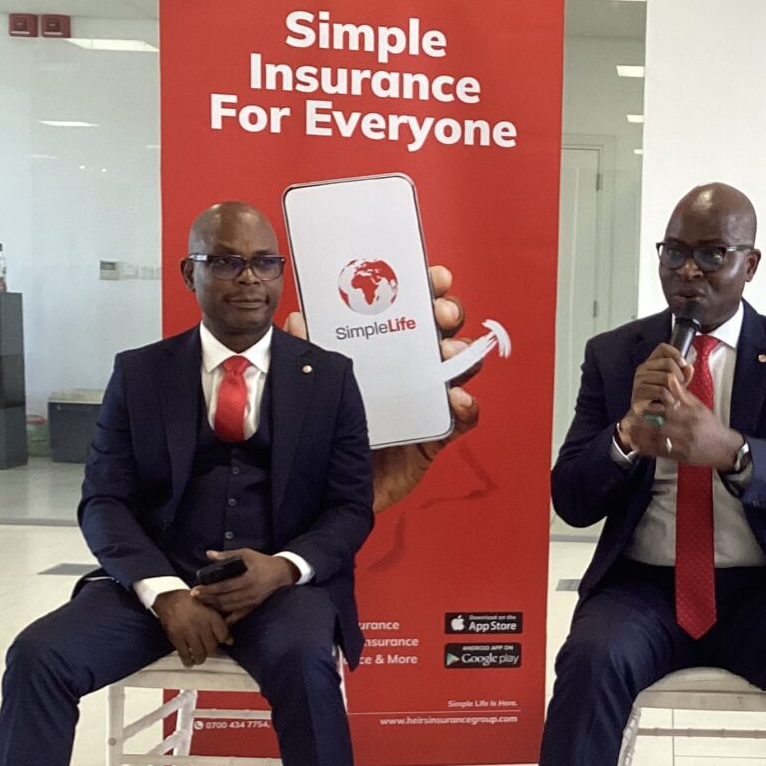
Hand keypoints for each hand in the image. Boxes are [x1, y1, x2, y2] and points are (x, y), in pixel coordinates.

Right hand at [153, 590, 232, 666]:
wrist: (170, 598)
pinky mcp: (176, 638)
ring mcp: (188, 632)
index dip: (223, 640)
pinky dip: (188, 661)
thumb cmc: (192, 603)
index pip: (223, 635)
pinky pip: (184, 654)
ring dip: (201, 658)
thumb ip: (221, 624)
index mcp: (211, 616)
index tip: (220, 641)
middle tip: (209, 650)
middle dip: (212, 651)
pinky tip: (190, 662)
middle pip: (212, 647)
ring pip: (200, 653)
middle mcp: (201, 625)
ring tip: (200, 658)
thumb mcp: (210, 608)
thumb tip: (230, 641)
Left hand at [191, 549, 297, 623]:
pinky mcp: (254, 607)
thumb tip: (209, 554)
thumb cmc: (263, 562)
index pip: (224, 586)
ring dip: (215, 607)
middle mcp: (250, 593)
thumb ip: (228, 555)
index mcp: (248, 579)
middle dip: (208, 599)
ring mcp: (252, 602)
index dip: (209, 589)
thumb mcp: (247, 554)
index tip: (195, 590)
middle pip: (225, 599)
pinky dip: (228, 619)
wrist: (283, 573)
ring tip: (202, 604)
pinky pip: (239, 615)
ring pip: (230, 608)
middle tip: (194, 598)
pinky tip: (218, 619)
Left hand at [285, 263, 480, 512]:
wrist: (328, 489)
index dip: (428, 288)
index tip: (433, 276)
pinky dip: (467, 407)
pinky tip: (457, 399)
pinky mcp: (436, 436)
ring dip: (462, 355)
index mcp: (386, 349)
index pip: (412, 310)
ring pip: (460, 369)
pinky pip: (463, 419)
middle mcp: (412, 369)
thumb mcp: (314, 386)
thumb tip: (299, 321)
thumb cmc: (327, 430)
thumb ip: (307, 354)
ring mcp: (428, 401)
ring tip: (448, 353)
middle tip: (440, 313)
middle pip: (444, 332)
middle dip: (449, 314)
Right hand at [623, 343, 691, 431]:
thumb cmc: (662, 398)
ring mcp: (639, 381)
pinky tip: (668, 404)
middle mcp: (642, 369)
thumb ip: (684, 375)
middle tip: (681, 387)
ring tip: (674, 398)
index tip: (684, 365)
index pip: (662, 348)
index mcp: (650, 363)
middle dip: (680, 376)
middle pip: (668, 363)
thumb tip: (689, 367)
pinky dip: (670, 399)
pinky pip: (662, 391)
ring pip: (667, 377)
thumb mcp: (676, 384)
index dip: (676, 353)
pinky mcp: (638, 394)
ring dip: (675, 390)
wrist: (647, 417)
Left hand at [623, 382, 742, 469]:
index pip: (668, 407)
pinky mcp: (680, 456)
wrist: (724, 448)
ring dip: (640, 436)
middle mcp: (686, 429)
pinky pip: (660, 453)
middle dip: (642, 422)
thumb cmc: (710, 425)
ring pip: (657, 440)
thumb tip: (670, 378)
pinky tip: (635, 446)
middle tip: (626, 419)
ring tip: (626, 432)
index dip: (651, 406)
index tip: (638, 403)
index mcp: (691, 414)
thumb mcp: (699, 407)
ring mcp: (682, 444)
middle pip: (660, 424)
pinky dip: (647, 449)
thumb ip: (683, 394)